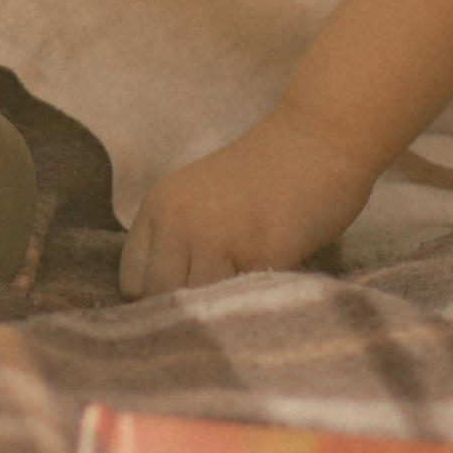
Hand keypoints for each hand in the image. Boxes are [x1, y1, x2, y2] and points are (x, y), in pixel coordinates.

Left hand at [119, 100, 377, 299]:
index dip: (160, 299)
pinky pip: (249, 301)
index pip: (133, 284)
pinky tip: (268, 299)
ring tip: (244, 307)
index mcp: (158, 207)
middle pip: (162, 301)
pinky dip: (257, 308)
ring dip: (223, 315)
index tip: (189, 300)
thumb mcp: (199, 198)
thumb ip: (178, 243)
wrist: (319, 137)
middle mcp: (180, 221)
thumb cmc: (264, 173)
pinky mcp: (265, 252)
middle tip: (219, 312)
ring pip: (202, 309)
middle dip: (189, 314)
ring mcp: (221, 237)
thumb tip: (168, 311)